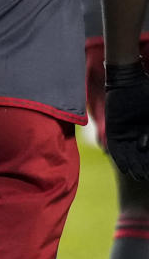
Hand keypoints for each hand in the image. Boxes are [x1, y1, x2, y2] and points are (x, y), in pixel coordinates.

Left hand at [105, 61, 148, 178]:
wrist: (128, 82)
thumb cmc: (147, 93)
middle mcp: (138, 136)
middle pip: (141, 157)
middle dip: (144, 167)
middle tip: (146, 176)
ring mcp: (125, 135)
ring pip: (129, 156)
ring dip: (133, 166)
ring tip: (138, 176)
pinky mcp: (113, 132)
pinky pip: (116, 149)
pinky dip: (120, 159)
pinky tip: (125, 169)